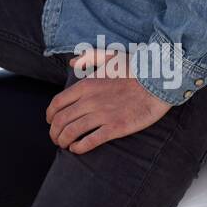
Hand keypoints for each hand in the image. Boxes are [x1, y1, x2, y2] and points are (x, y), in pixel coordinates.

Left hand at [45, 47, 173, 153]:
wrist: (157, 80)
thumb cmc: (134, 68)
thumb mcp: (108, 56)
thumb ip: (87, 58)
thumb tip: (71, 62)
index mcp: (85, 85)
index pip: (57, 103)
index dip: (49, 115)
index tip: (50, 121)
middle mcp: (89, 101)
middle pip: (61, 120)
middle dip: (54, 132)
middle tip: (55, 138)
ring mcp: (102, 115)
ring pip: (72, 132)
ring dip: (63, 141)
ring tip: (64, 145)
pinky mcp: (115, 127)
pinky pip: (91, 141)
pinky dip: (79, 147)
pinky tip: (77, 149)